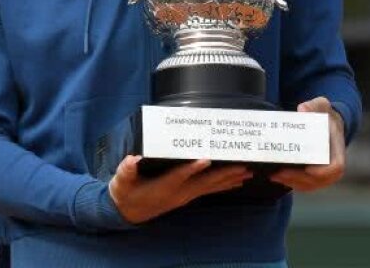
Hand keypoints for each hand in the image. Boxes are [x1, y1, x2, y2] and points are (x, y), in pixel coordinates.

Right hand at [108, 157, 251, 223]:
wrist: (129, 211)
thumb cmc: (125, 192)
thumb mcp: (121, 181)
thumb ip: (126, 170)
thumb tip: (131, 160)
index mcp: (162, 187)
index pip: (178, 176)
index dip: (192, 169)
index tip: (205, 159)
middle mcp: (178, 193)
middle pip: (203, 183)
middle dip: (223, 174)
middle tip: (242, 166)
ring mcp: (185, 195)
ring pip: (210, 187)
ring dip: (229, 180)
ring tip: (247, 172)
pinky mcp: (187, 195)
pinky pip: (209, 189)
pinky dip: (224, 185)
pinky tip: (237, 182)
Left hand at [270, 98, 346, 191]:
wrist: (328, 123)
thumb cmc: (324, 114)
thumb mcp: (321, 105)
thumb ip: (313, 106)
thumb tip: (302, 110)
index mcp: (338, 150)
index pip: (335, 168)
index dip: (322, 172)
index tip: (307, 169)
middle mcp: (334, 166)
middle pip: (318, 180)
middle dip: (298, 179)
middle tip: (279, 173)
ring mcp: (325, 174)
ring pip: (310, 185)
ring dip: (292, 183)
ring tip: (274, 176)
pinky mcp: (315, 177)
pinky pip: (305, 185)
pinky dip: (292, 183)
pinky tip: (278, 177)